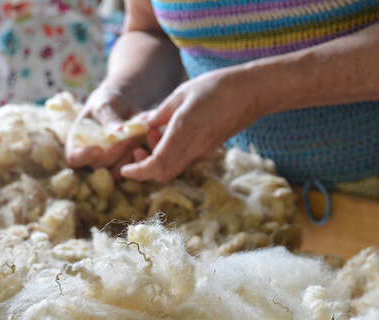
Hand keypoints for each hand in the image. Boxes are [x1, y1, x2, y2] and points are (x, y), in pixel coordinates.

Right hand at [65, 84, 153, 171]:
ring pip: (116, 172)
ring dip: (128, 156)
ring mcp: (107, 163)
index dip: (84, 157)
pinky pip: (131, 168)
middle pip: (99, 166)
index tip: (98, 149)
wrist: (123, 105)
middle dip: (114, 153)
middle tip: (127, 138)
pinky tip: (141, 140)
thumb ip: (108, 117)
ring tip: (135, 136)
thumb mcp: (105, 104)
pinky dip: (138, 156)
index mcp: (77, 143)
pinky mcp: (123, 164)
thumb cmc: (107, 102)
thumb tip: (117, 131)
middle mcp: (90, 157)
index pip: (74, 158)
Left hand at [119, 67, 262, 182]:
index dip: (138, 172)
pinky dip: (171, 152)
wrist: (252, 92)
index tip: (126, 170)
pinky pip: (185, 159)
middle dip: (146, 166)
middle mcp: (194, 148)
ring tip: (157, 130)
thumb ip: (160, 113)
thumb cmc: (217, 87)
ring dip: (159, 157)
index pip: (156, 165)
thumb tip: (144, 124)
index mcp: (184, 132)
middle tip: (141, 143)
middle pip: (163, 173)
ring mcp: (203, 151)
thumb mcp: (181, 93)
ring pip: (174, 167)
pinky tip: (171, 131)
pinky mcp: (209, 149)